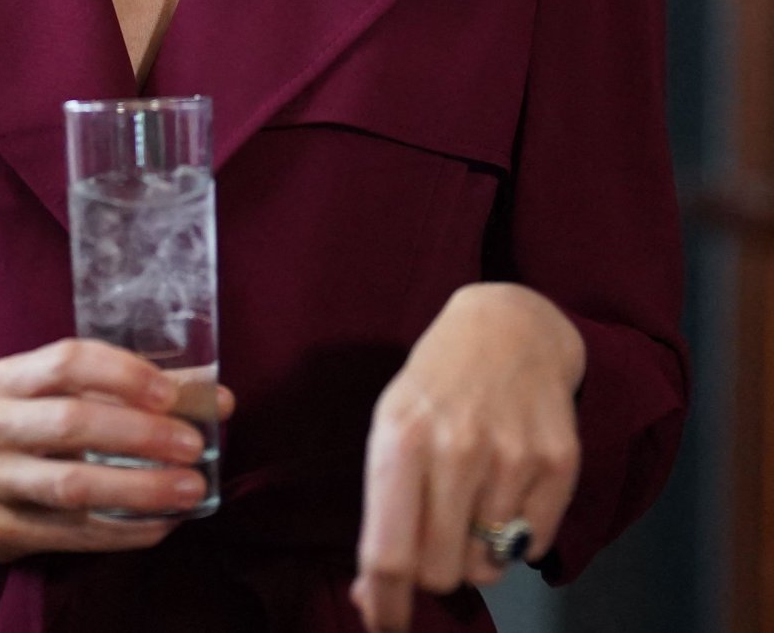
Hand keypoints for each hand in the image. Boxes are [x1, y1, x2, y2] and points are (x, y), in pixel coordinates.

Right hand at [0, 338, 234, 563]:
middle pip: (70, 423)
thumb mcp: (60, 393)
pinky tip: (162, 523)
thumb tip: (217, 399)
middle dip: (139, 435)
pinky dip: (124, 530)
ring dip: (140, 489)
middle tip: (194, 445)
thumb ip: (132, 389)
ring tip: (190, 489)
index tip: (171, 394)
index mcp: (7, 377)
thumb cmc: (29, 423)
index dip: (122, 374)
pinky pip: (72, 533)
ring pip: (72, 486)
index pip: (67, 361)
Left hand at [351, 283, 585, 631]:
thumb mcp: (392, 425)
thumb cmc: (439, 384)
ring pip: (487, 565)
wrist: (510, 326)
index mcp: (402, 437)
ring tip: (473, 497)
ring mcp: (513, 455)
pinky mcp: (558, 462)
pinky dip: (516, 535)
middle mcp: (457, 447)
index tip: (384, 623)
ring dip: (476, 549)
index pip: (389, 553)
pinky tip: (507, 487)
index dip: (385, 605)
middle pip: (441, 572)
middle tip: (435, 534)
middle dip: (433, 568)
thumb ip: (382, 511)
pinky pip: (532, 545)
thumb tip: (372, 596)